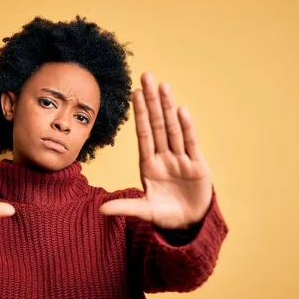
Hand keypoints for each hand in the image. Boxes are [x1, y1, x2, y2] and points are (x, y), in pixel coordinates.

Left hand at [99, 72, 211, 228]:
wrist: (190, 223)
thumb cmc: (166, 215)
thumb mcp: (144, 211)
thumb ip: (125, 207)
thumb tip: (101, 210)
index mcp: (149, 165)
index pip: (143, 133)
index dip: (139, 113)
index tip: (134, 92)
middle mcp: (164, 157)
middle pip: (156, 124)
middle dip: (151, 101)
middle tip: (146, 76)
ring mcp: (181, 159)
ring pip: (173, 128)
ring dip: (168, 107)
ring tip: (163, 85)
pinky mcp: (197, 165)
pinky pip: (190, 143)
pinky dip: (186, 127)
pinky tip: (180, 110)